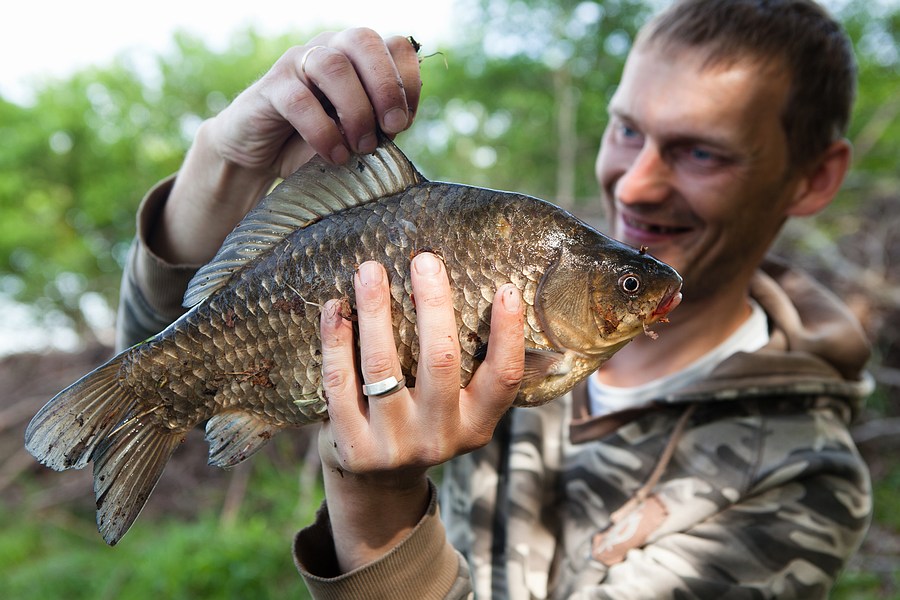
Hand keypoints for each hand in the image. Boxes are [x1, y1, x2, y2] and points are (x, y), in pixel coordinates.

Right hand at [150, 28, 421, 264]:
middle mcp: (328, 49)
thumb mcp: (358, 132)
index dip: (407, 81)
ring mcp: (296, 64)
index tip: (404, 122)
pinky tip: (334, 155)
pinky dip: (322, 131)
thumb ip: (381, 121)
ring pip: (331, 66)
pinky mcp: (269, 89)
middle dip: (386, 86)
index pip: (394, 44)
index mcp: (357, 56)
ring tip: (361, 146)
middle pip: (363, 40)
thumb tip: (401, 119)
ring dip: (355, 110)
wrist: (261, 157)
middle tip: (392, 128)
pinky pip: (298, 100)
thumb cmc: (317, 142)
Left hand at [317, 252, 524, 571]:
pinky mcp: (352, 446)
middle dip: (434, 304)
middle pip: (441, 361)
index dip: (508, 334)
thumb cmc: (420, 423)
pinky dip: (335, 340)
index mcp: (476, 426)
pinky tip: (334, 307)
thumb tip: (479, 291)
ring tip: (370, 270)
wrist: (375, 486)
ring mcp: (394, 445)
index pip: (503, 379)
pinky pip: (341, 382)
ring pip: (384, 366)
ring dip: (376, 311)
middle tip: (424, 260)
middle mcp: (440, 438)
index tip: (507, 288)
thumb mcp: (456, 410)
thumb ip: (467, 368)